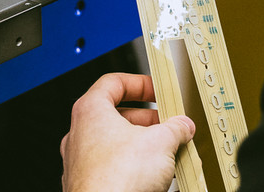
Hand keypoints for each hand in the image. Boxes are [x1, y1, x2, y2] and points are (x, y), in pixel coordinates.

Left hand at [61, 73, 194, 191]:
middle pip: (118, 116)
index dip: (139, 83)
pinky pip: (115, 168)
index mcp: (90, 111)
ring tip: (169, 152)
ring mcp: (82, 162)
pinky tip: (156, 176)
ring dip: (144, 145)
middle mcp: (80, 134)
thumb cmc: (116, 179)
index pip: (113, 82)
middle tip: (170, 125)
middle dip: (149, 120)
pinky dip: (135, 167)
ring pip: (117, 144)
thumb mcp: (160, 142)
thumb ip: (175, 128)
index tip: (158, 90)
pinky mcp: (89, 185)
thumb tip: (182, 125)